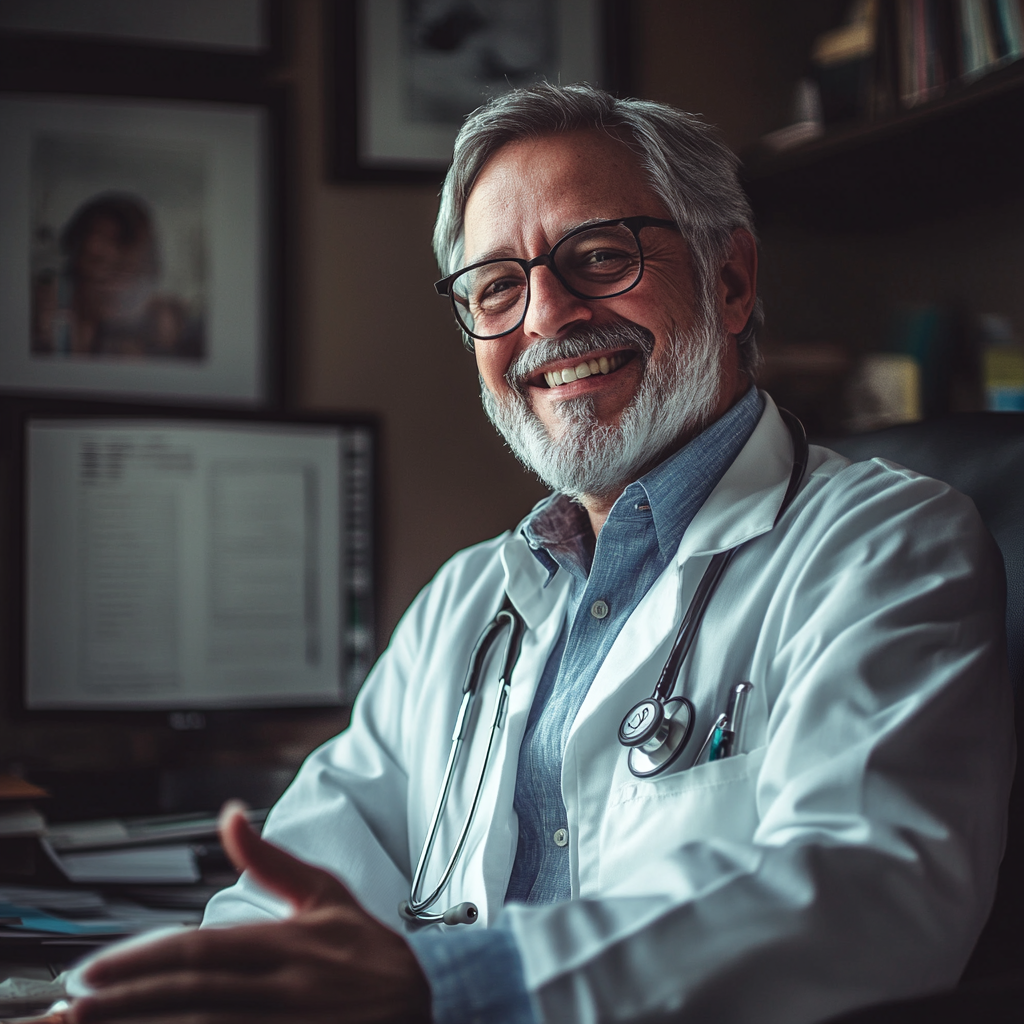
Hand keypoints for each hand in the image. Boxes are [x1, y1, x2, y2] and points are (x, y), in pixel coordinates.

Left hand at [68, 802, 430, 1023]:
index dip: (142, 963)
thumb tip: (231, 813)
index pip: (202, 951)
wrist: (427, 1002)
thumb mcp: (325, 893)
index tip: (89, 976)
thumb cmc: (368, 951)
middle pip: (192, 997)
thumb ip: (270, 860)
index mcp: (286, 943)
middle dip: (125, 1007)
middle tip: (69, 1015)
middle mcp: (284, 988)